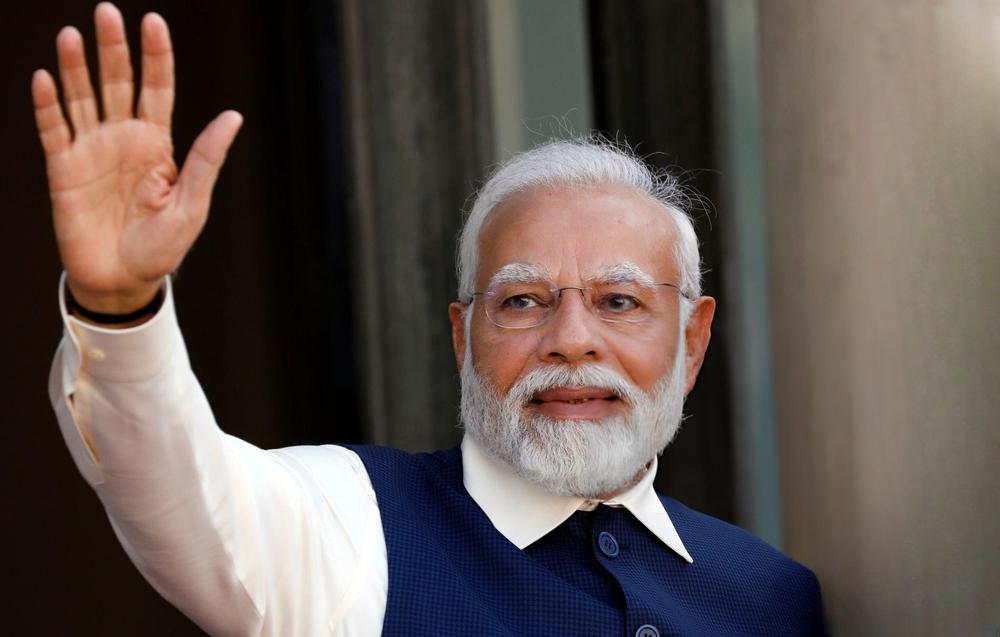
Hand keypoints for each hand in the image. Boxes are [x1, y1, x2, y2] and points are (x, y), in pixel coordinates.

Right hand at [32, 2, 242, 313]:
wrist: (122, 281)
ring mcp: (91, 151)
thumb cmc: (162, 247)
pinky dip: (47, 106)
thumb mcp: (191, 206)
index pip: (157, 90)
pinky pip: (53, 130)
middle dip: (114, 48)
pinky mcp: (63, 169)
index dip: (155, 56)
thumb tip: (234, 115)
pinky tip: (45, 78)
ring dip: (76, 67)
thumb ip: (206, 160)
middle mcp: (124, 139)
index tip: (153, 21)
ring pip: (82, 98)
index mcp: (158, 145)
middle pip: (118, 83)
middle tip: (107, 10)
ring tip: (73, 34)